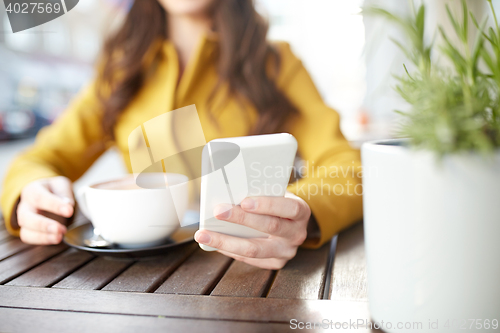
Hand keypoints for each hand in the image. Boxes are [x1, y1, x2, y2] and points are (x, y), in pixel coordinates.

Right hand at [16, 176, 73, 244]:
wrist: (47, 194)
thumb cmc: (54, 190)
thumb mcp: (61, 185)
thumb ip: (64, 193)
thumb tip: (68, 204)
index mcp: (32, 190)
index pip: (39, 198)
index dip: (54, 205)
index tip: (69, 211)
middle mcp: (25, 206)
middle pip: (26, 217)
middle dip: (43, 225)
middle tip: (61, 229)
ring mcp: (24, 219)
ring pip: (25, 231)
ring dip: (43, 236)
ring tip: (60, 236)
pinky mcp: (28, 230)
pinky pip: (29, 238)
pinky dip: (42, 240)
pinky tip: (56, 239)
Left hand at [194, 192, 310, 269]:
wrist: (292, 224)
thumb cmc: (279, 204)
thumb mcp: (278, 194)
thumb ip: (261, 192)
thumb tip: (228, 187)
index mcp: (301, 211)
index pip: (288, 208)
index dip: (267, 205)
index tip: (245, 200)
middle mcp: (297, 234)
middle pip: (270, 227)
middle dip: (241, 219)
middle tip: (218, 211)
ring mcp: (286, 252)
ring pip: (255, 250)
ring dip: (226, 241)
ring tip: (204, 234)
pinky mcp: (275, 263)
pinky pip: (249, 259)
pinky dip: (229, 250)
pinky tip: (214, 243)